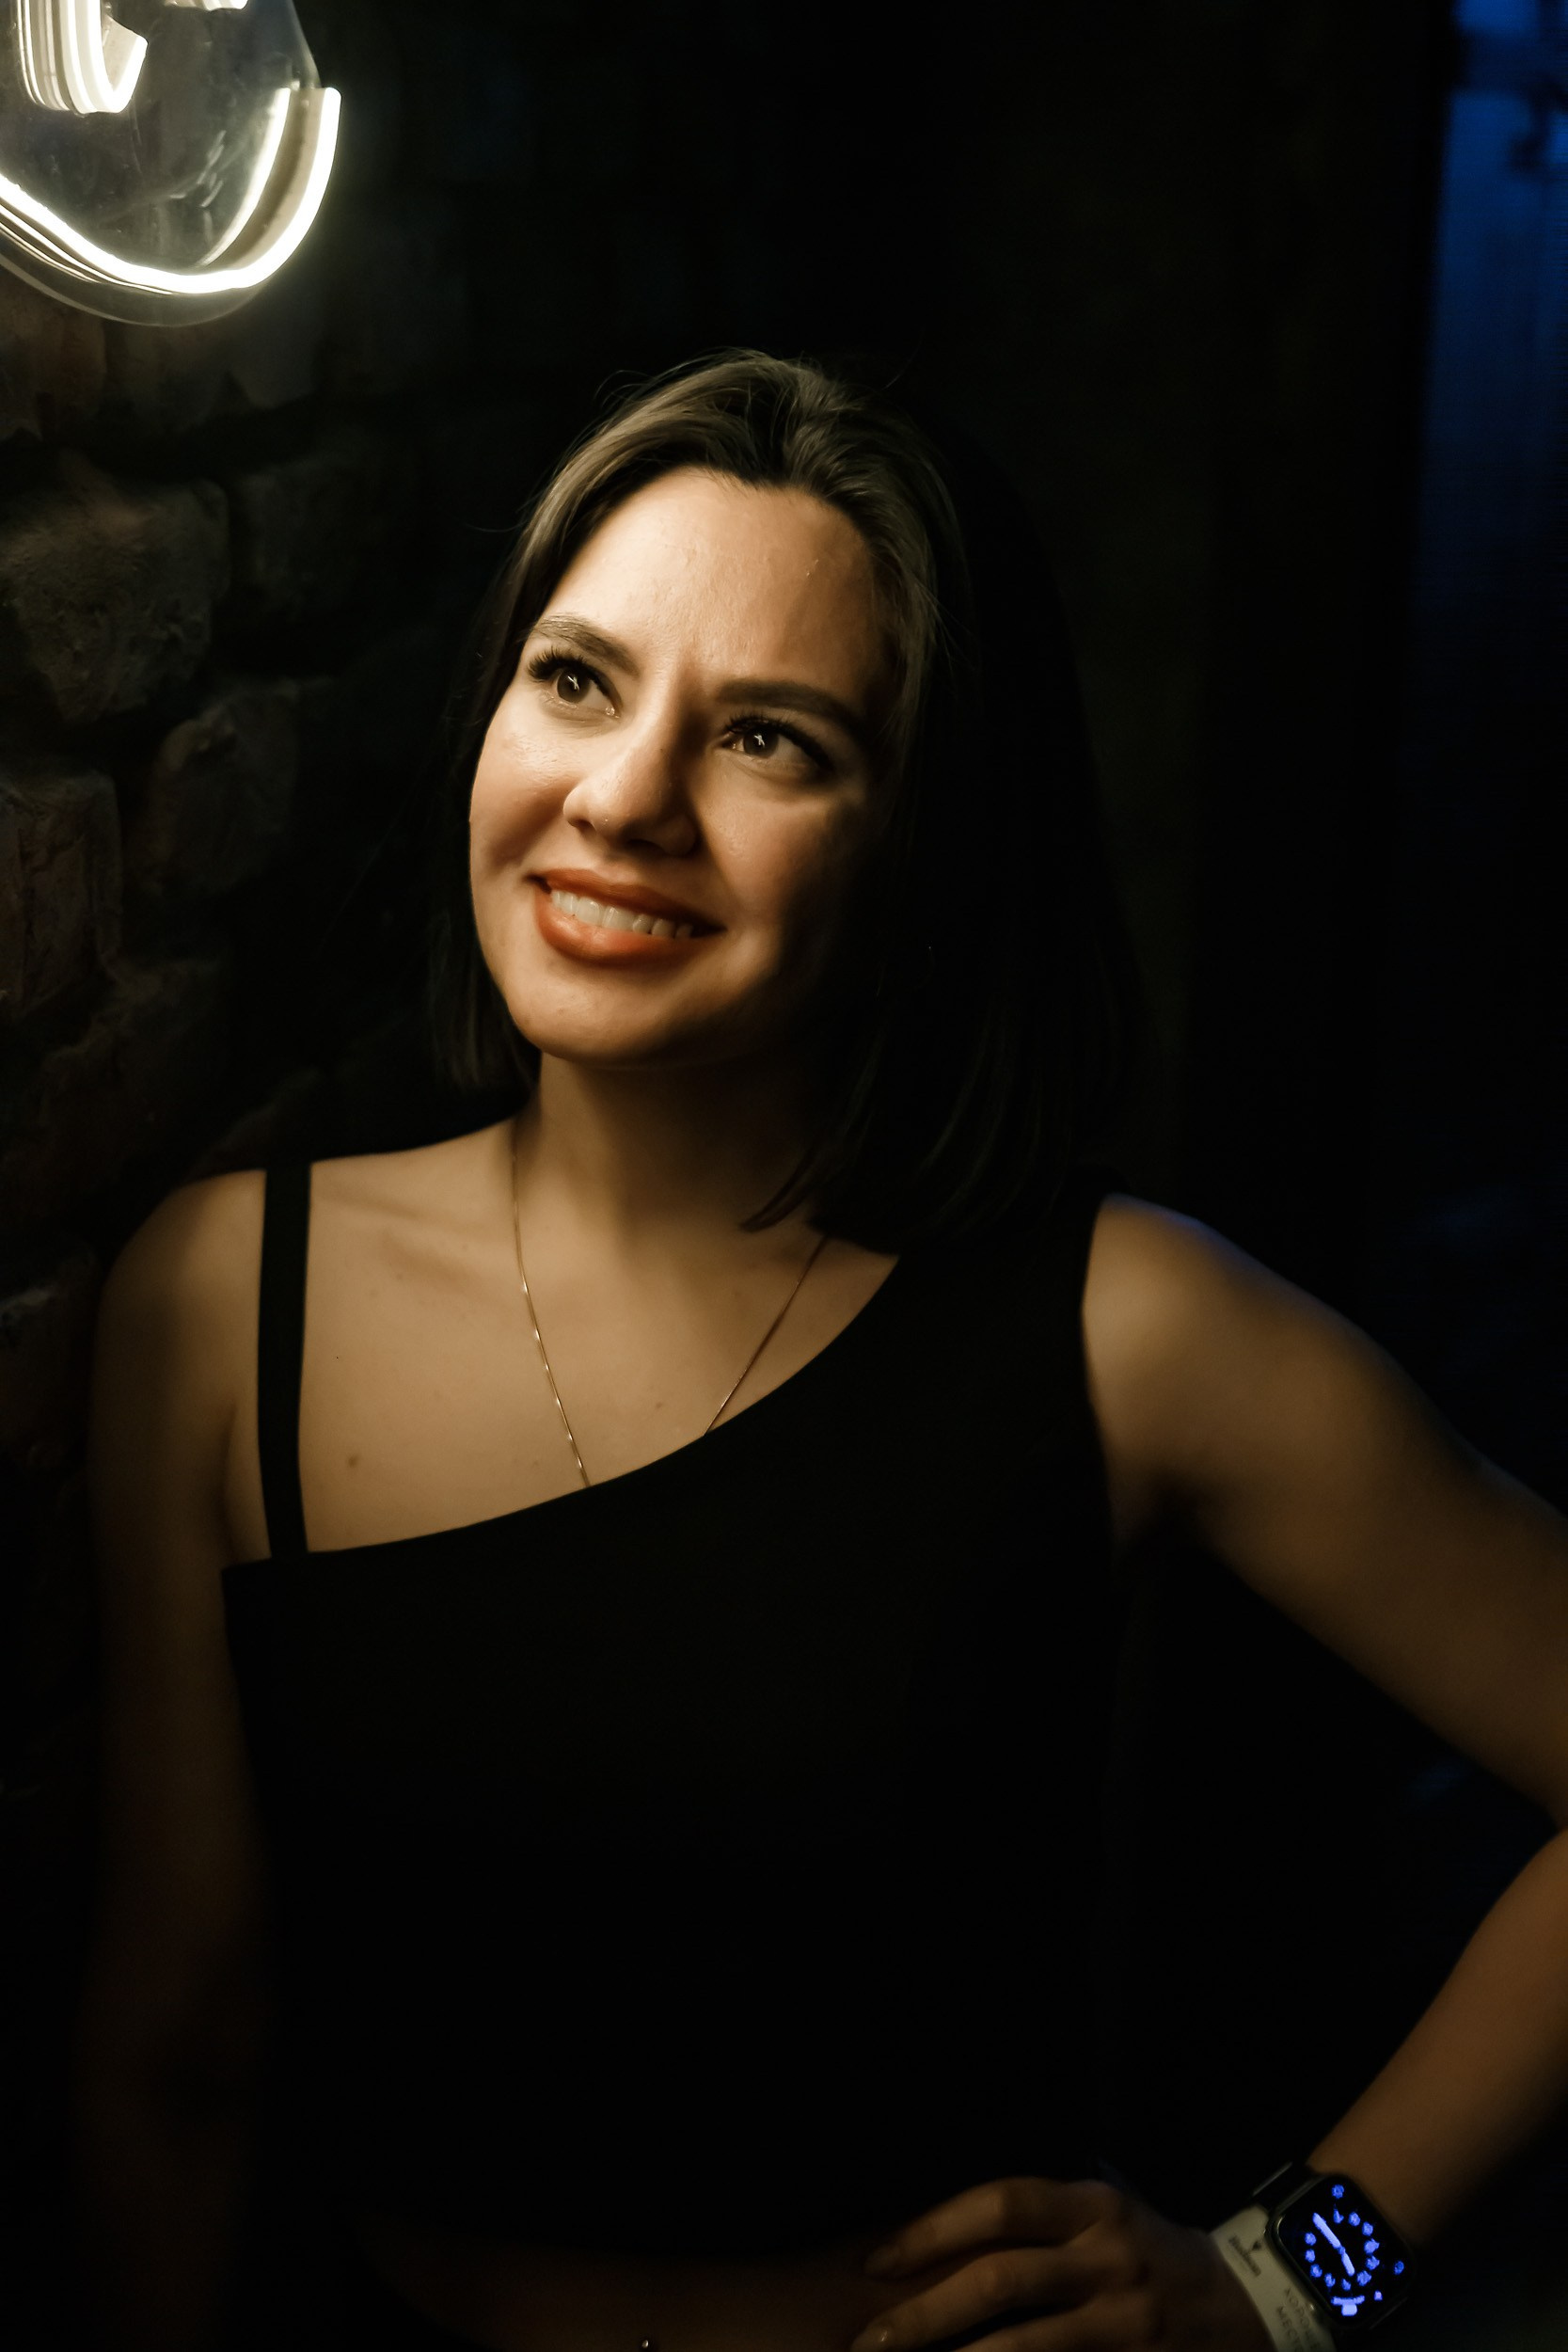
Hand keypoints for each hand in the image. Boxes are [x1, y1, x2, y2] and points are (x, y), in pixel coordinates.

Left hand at [848, 2176, 1273, 2351]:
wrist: (1254, 2307)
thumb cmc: (1154, 2256)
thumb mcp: (1106, 2216)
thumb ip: (1039, 2220)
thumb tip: (937, 2239)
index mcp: (1094, 2207)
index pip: (1000, 2203)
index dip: (932, 2230)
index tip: (876, 2263)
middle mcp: (1109, 2258)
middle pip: (999, 2279)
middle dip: (924, 2315)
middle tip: (867, 2342)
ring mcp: (1126, 2322)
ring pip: (1024, 2348)